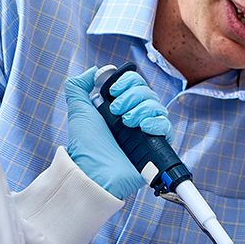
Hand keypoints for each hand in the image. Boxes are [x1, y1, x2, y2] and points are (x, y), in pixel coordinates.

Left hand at [64, 67, 171, 199]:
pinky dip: (156, 122)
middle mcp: (133, 118)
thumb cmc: (85, 147)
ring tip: (128, 122)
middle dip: (132, 95)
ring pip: (158, 106)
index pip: (134, 84)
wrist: (93, 172)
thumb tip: (92, 71)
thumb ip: (78, 86)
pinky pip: (166, 126)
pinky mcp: (155, 146)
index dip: (127, 82)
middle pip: (147, 92)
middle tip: (117, 110)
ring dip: (142, 108)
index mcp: (118, 108)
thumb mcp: (78, 111)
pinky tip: (143, 127)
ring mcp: (145, 132)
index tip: (113, 92)